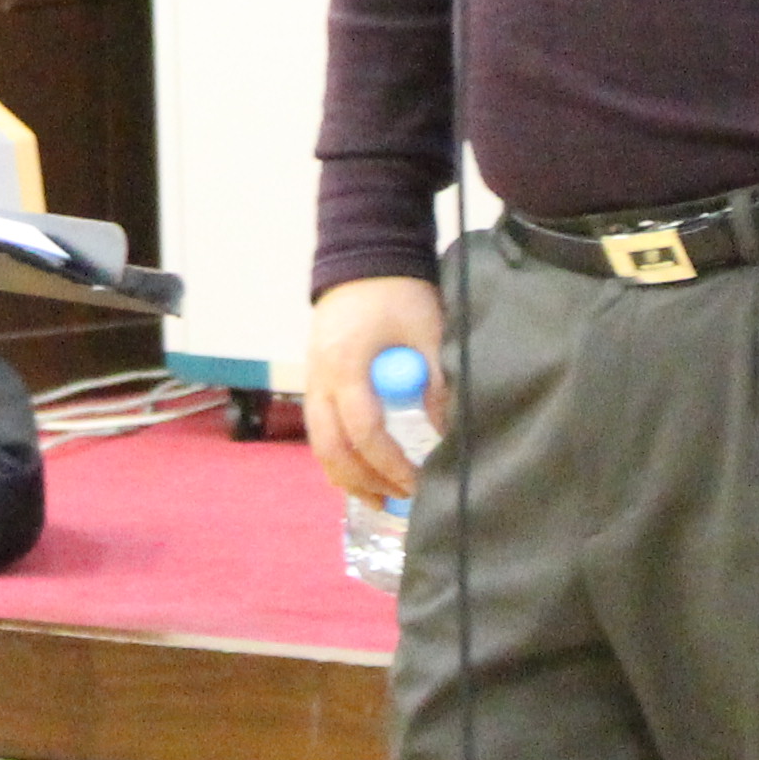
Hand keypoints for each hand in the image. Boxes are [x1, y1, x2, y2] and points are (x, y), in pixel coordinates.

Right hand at [303, 275, 450, 499]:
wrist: (364, 258)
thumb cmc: (399, 293)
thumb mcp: (428, 333)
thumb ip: (437, 381)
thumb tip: (446, 433)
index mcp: (346, 365)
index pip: (364, 431)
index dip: (391, 464)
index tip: (418, 483)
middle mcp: (319, 378)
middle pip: (331, 449)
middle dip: (364, 482)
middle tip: (399, 501)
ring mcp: (311, 380)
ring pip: (319, 444)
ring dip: (347, 476)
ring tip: (380, 500)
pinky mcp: (314, 380)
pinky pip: (319, 430)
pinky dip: (338, 457)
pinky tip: (360, 473)